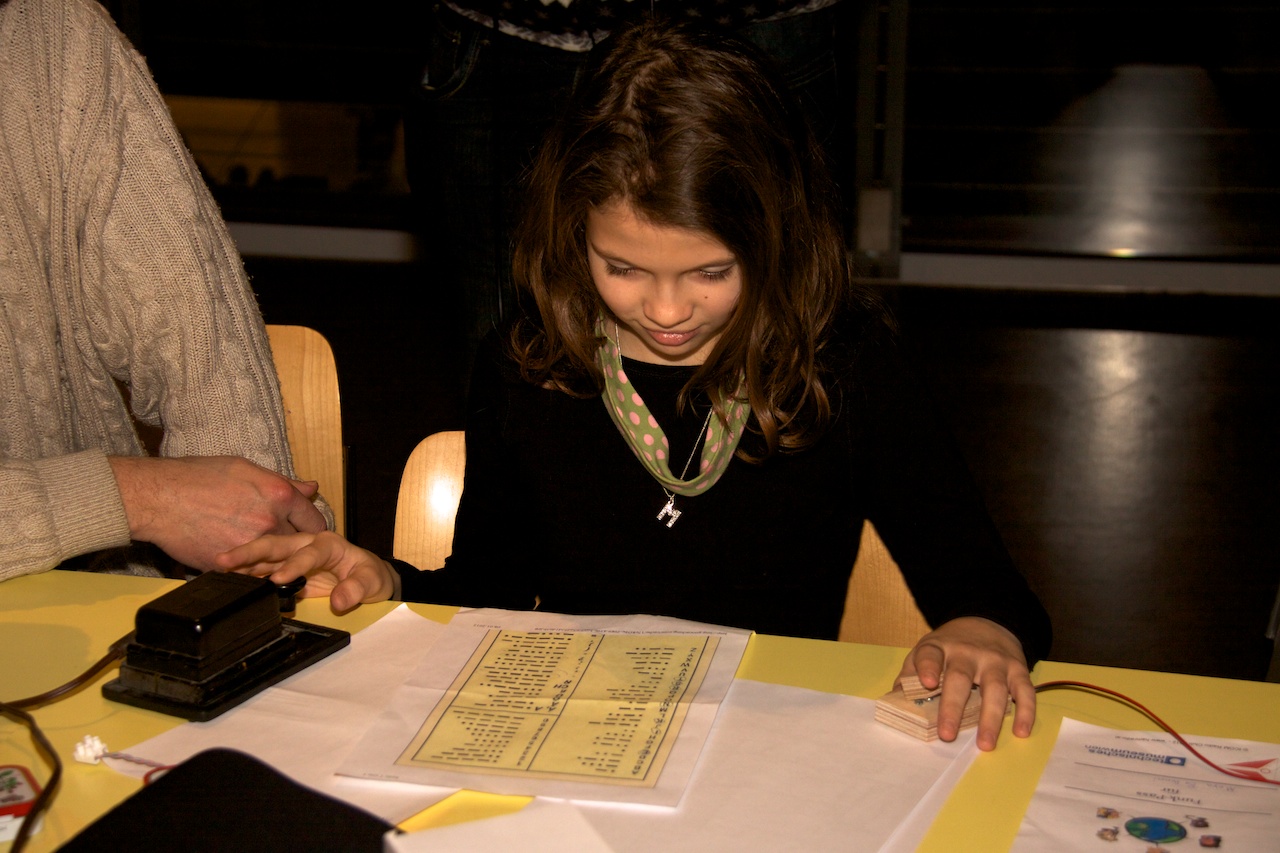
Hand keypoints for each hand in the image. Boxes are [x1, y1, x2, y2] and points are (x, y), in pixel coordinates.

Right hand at [110, 455, 328, 571]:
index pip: (314, 520)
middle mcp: (269, 522)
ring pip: (275, 562)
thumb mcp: (246, 469)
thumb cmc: (196, 478)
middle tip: (281, 540)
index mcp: (278, 495)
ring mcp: (250, 547)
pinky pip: (250, 573)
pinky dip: (248, 568)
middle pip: (298, 544)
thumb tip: (311, 488)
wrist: (158, 498)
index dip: (310, 525)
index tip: (305, 528)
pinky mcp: (230, 567)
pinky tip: (236, 556)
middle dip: (293, 544)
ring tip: (254, 547)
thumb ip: (283, 483)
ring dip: (271, 559)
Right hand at [214, 531, 397, 612]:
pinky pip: (261, 572)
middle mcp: (306, 546)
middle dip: (251, 551)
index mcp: (328, 544)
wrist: (366, 579)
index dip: (295, 564)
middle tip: (226, 558)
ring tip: (216, 567)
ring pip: (263, 557)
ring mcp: (292, 558)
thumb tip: (341, 601)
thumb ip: (356, 589)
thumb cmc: (369, 575)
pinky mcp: (284, 572)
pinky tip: (226, 579)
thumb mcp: (371, 581)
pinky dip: (245, 575)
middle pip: (277, 545)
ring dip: (241, 562)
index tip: (280, 579)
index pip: (310, 552)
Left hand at [897, 616, 1034, 750]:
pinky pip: (1025, 691)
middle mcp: (968, 652)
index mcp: (940, 648)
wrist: (987, 621)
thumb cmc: (950, 646)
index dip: (928, 667)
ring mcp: (995, 661)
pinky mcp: (1018, 669)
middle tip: (947, 735)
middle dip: (953, 707)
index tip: (927, 683)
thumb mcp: (927, 650)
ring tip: (985, 744)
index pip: (931, 655)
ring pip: (995, 688)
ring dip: (991, 718)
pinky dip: (1026, 711)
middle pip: (960, 678)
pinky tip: (1020, 732)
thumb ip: (910, 673)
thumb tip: (894, 700)